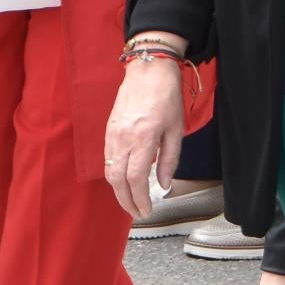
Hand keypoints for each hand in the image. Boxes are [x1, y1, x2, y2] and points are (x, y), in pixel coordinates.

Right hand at [102, 59, 187, 218]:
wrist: (148, 70)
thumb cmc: (166, 96)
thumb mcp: (176, 129)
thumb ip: (169, 160)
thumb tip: (163, 185)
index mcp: (143, 138)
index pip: (135, 178)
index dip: (139, 199)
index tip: (147, 211)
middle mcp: (123, 138)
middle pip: (117, 180)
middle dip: (126, 201)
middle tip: (137, 214)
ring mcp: (113, 134)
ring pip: (109, 171)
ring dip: (118, 191)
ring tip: (131, 202)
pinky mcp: (109, 130)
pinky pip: (108, 159)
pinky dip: (114, 175)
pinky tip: (124, 182)